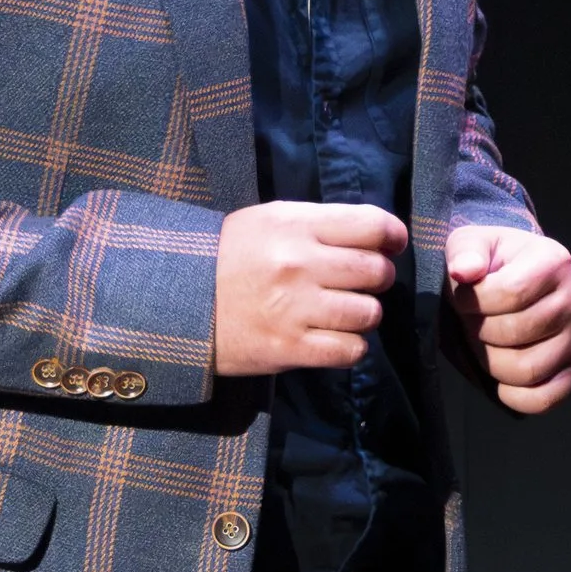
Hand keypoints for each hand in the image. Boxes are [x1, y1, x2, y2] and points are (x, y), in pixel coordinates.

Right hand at [215, 201, 405, 373]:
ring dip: (364, 315)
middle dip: (378, 279)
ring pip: (369, 313)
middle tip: (360, 284)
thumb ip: (319, 225)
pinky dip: (351, 347)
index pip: (373, 226)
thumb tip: (376, 236)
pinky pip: (351, 350)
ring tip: (343, 313)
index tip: (392, 246)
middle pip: (377, 271)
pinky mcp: (290, 347)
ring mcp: (295, 308)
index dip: (393, 237)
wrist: (178, 301)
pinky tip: (335, 338)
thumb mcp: (269, 221)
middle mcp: (299, 263)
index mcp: (296, 224)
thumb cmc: (229, 257)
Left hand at [445, 225, 570, 413]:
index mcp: (554, 262)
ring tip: (487, 344)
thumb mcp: (473, 242)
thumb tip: (464, 272)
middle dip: (480, 332)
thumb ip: (466, 253)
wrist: (517, 274)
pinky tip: (501, 379)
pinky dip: (515, 397)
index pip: (509, 293)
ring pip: (527, 369)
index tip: (463, 298)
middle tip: (475, 322)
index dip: (473, 302)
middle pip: (515, 333)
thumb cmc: (493, 261)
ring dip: (492, 363)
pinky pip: (546, 399)